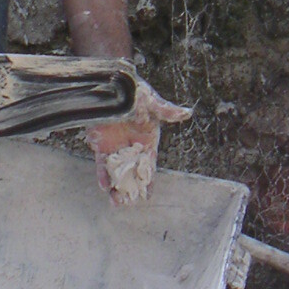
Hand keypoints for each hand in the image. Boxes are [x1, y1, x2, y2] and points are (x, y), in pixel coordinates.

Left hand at [85, 78, 190, 203]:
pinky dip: (103, 174)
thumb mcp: (151, 102)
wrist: (111, 86)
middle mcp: (132, 147)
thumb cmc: (135, 93)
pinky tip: (103, 185)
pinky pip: (102, 163)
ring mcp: (116, 147)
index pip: (149, 164)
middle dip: (131, 188)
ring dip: (116, 186)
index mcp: (148, 140)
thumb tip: (187, 112)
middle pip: (132, 172)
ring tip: (115, 201)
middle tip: (128, 203)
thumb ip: (166, 111)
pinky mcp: (101, 144)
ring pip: (117, 171)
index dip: (149, 179)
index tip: (148, 195)